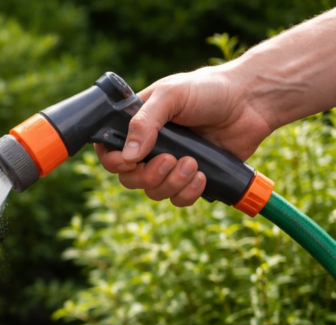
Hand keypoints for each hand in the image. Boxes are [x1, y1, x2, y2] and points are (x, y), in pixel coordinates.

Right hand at [95, 65, 275, 206]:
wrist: (252, 101)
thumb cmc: (210, 89)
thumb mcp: (172, 95)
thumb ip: (145, 122)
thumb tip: (128, 156)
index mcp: (138, 124)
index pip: (109, 151)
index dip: (114, 162)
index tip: (130, 162)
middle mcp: (151, 147)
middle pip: (129, 178)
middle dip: (148, 176)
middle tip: (169, 160)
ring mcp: (172, 164)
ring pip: (154, 191)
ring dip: (171, 183)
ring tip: (193, 163)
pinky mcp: (193, 177)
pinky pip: (178, 198)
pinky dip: (187, 193)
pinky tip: (202, 175)